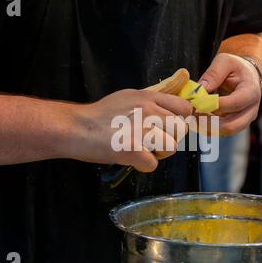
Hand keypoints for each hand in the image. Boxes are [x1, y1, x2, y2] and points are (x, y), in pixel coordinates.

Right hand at [62, 89, 191, 172]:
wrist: (76, 127)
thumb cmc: (100, 115)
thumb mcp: (128, 97)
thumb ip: (151, 102)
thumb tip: (171, 110)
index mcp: (148, 97)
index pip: (184, 108)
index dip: (180, 120)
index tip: (169, 127)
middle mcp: (149, 110)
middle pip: (181, 130)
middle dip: (169, 138)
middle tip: (151, 141)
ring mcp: (142, 130)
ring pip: (171, 148)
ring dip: (158, 153)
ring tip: (139, 149)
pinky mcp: (133, 149)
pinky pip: (153, 164)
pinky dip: (142, 165)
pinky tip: (130, 158)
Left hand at [199, 53, 261, 135]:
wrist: (247, 76)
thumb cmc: (235, 67)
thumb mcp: (225, 61)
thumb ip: (213, 73)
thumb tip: (199, 90)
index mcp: (251, 92)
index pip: (234, 104)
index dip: (214, 105)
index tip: (196, 103)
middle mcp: (251, 110)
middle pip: (231, 126)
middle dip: (209, 123)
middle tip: (192, 114)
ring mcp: (245, 120)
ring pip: (225, 132)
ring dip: (207, 127)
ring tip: (192, 117)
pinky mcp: (236, 125)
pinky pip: (221, 132)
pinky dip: (208, 128)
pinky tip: (197, 119)